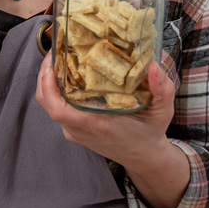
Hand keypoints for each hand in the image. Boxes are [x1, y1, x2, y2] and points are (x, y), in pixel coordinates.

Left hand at [34, 54, 175, 171]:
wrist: (145, 157)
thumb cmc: (150, 134)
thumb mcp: (162, 111)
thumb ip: (163, 90)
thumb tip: (154, 66)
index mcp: (94, 125)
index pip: (58, 109)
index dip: (48, 86)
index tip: (51, 64)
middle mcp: (79, 130)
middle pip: (48, 102)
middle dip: (45, 75)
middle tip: (56, 50)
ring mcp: (75, 131)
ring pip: (51, 104)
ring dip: (50, 81)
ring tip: (61, 57)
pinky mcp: (75, 129)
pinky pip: (59, 107)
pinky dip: (58, 89)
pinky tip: (69, 72)